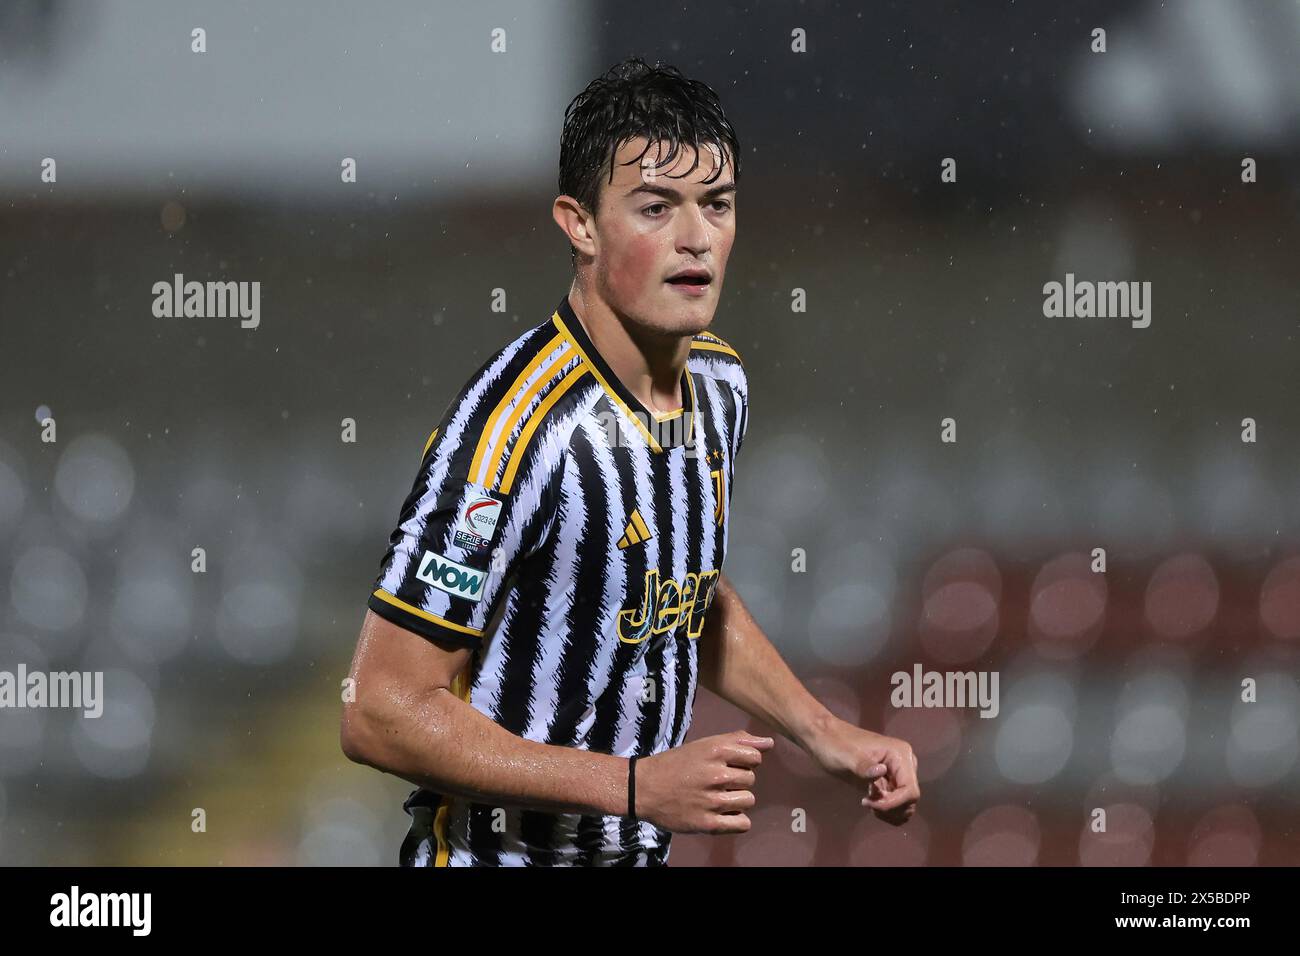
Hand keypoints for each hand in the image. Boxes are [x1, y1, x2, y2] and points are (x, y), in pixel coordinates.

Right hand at [633, 731, 773, 833]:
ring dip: (737, 800)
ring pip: (748, 801)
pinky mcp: (708, 824)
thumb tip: (769, 743)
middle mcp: (716, 775)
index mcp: (716, 751)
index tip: (727, 765)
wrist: (643, 788)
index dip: (743, 761)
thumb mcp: (704, 745)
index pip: (755, 756)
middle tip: (716, 782)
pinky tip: (722, 814)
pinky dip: (736, 820)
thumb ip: (738, 741)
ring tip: (717, 798)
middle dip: (738, 781)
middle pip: (751, 779)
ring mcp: (713, 801)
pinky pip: (743, 824)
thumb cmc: (676, 765)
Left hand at [807, 718, 919, 825]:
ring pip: (906, 804)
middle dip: (890, 807)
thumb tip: (882, 772)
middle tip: (867, 802)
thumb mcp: (846, 756)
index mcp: (900, 754)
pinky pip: (897, 803)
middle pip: (910, 799)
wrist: (825, 738)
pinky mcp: (889, 781)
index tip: (870, 803)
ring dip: (889, 811)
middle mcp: (904, 764)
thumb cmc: (834, 744)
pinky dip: (886, 810)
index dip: (893, 803)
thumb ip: (864, 766)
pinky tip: (870, 803)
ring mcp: (898, 773)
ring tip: (868, 802)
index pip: (910, 790)